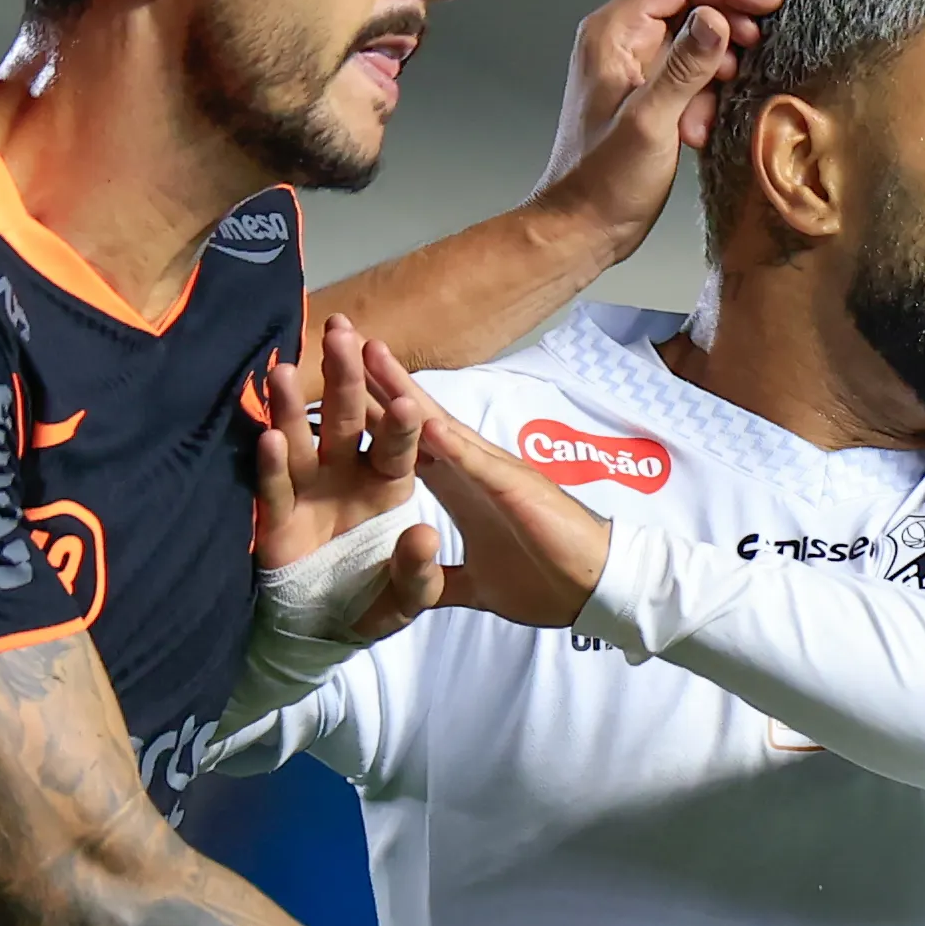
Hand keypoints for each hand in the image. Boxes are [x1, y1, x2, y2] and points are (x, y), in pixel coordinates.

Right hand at [255, 316, 445, 640]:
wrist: (322, 630)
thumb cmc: (371, 603)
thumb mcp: (405, 599)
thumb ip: (417, 573)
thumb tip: (423, 534)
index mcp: (389, 483)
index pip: (397, 444)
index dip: (400, 420)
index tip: (406, 396)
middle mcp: (347, 475)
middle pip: (345, 419)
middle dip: (343, 377)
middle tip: (340, 332)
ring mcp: (309, 490)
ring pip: (300, 439)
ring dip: (290, 407)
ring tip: (282, 370)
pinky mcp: (276, 516)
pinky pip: (273, 487)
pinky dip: (270, 465)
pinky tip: (267, 438)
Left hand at [362, 340, 612, 627]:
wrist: (597, 592)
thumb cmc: (543, 580)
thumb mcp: (474, 585)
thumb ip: (437, 580)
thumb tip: (410, 581)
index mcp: (456, 488)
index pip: (401, 442)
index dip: (367, 411)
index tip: (327, 382)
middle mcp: (470, 470)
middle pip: (413, 417)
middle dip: (375, 379)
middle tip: (337, 334)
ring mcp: (493, 475)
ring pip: (440, 426)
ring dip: (404, 392)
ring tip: (369, 354)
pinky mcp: (517, 492)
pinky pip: (480, 467)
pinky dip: (452, 445)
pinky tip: (424, 421)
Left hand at [531, 0, 782, 261]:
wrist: (581, 226)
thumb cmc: (603, 182)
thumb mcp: (650, 124)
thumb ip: (684, 68)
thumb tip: (717, 20)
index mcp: (613, 32)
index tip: (768, 5)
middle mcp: (620, 39)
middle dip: (729, 21)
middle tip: (759, 48)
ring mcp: (633, 65)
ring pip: (694, 36)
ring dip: (717, 66)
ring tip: (721, 103)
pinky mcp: (647, 92)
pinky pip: (689, 71)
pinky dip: (705, 93)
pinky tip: (700, 130)